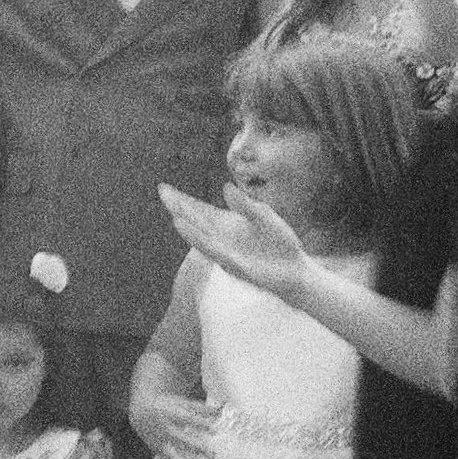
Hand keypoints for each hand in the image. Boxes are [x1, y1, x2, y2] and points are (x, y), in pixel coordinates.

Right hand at [133, 391, 220, 458]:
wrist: (140, 412)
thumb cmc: (166, 406)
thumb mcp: (181, 403)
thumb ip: (201, 409)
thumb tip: (221, 410)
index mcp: (173, 415)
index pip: (190, 420)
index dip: (203, 425)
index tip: (216, 430)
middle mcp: (167, 429)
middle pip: (183, 440)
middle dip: (198, 448)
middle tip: (213, 455)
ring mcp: (161, 441)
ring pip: (172, 455)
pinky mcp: (158, 450)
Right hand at [160, 182, 315, 304]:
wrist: (295, 271)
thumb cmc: (280, 243)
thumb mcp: (265, 217)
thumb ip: (246, 205)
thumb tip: (225, 187)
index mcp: (229, 224)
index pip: (201, 209)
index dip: (184, 200)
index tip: (165, 188)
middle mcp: (223, 237)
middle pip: (197, 220)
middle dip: (180, 207)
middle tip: (162, 192)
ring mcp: (227, 252)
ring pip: (203, 238)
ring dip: (189, 229)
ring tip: (175, 216)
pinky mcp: (237, 265)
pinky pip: (218, 253)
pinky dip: (206, 244)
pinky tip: (200, 238)